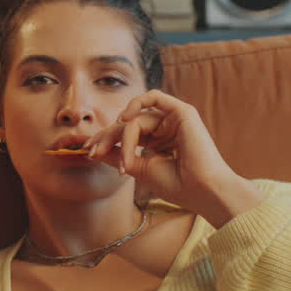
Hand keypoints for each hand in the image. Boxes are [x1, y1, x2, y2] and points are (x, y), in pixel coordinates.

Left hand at [85, 89, 261, 226]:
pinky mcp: (182, 111)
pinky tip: (125, 119)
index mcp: (159, 140)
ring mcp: (174, 118)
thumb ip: (118, 156)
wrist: (203, 191)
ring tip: (124, 161)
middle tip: (92, 151)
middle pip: (127, 123)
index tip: (88, 153)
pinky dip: (137, 104)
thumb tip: (95, 150)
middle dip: (107, 136)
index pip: (127, 134)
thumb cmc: (177, 185)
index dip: (106, 140)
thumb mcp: (139, 168)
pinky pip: (152, 99)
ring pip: (136, 118)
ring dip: (122, 136)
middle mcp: (166, 127)